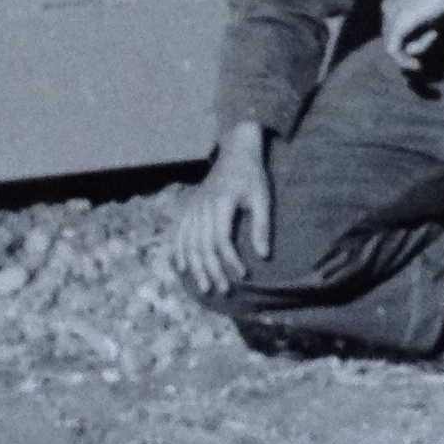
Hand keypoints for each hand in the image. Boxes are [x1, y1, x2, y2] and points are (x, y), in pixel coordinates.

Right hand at [171, 122, 270, 296]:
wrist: (235, 153)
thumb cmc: (252, 177)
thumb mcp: (263, 199)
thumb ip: (262, 227)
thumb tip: (264, 256)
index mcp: (221, 203)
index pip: (221, 238)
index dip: (230, 259)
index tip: (243, 275)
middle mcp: (202, 206)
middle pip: (202, 245)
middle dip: (212, 270)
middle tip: (223, 290)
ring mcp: (192, 207)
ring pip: (189, 242)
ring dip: (196, 267)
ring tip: (204, 287)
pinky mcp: (189, 208)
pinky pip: (179, 233)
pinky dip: (179, 251)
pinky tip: (182, 267)